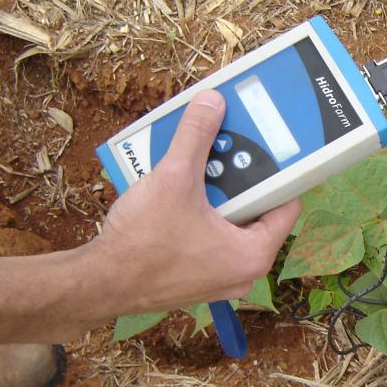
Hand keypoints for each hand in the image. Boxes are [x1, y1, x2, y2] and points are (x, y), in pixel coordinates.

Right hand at [91, 90, 301, 313]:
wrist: (99, 283)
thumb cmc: (142, 243)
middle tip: (222, 155)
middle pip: (255, 213)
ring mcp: (219, 279)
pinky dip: (197, 217)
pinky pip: (207, 240)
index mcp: (254, 254)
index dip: (278, 175)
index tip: (264, 152)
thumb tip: (213, 103)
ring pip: (227, 226)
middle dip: (237, 181)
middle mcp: (243, 272)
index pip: (287, 206)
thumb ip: (196, 137)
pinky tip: (176, 195)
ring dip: (213, 196)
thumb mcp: (173, 179)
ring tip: (194, 171)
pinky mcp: (195, 279)